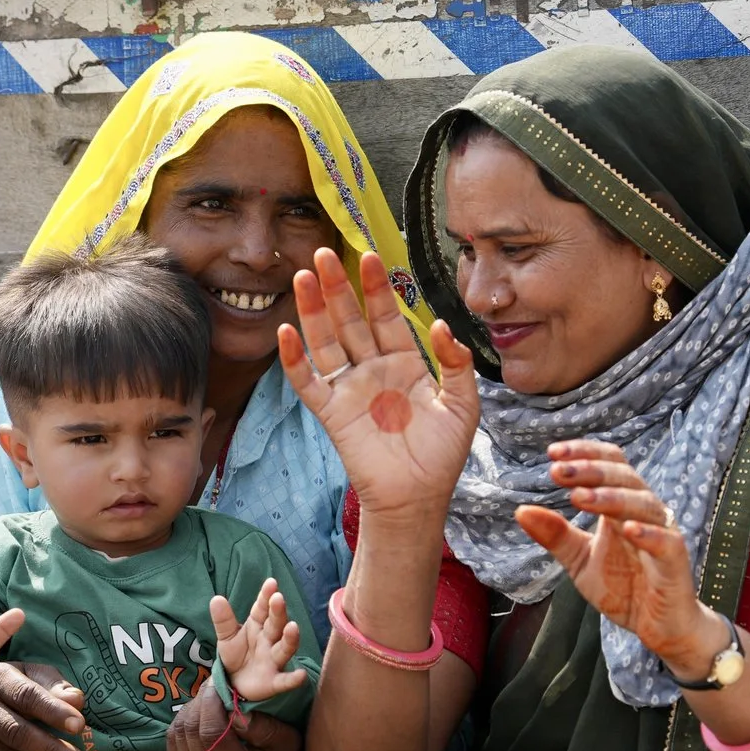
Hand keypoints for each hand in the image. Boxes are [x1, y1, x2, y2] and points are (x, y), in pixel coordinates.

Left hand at [165, 688, 309, 750]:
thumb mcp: (288, 743)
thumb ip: (264, 727)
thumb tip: (235, 710)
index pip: (210, 733)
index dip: (210, 703)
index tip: (219, 684)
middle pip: (191, 730)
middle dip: (200, 702)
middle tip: (215, 686)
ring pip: (179, 732)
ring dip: (191, 710)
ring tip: (210, 699)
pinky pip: (174, 740)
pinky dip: (184, 722)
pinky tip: (201, 715)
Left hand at [209, 578, 308, 701]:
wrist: (234, 683)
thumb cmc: (236, 655)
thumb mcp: (226, 637)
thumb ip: (223, 620)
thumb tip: (216, 598)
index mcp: (257, 626)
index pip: (262, 609)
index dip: (266, 597)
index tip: (271, 583)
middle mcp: (269, 640)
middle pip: (275, 625)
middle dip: (278, 612)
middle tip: (278, 599)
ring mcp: (274, 660)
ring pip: (284, 648)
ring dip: (290, 639)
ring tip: (292, 627)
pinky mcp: (274, 681)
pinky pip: (285, 680)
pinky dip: (293, 679)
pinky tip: (301, 676)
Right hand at [277, 249, 480, 521]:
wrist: (419, 497)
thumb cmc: (442, 454)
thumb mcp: (462, 404)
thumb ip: (456, 364)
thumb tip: (439, 325)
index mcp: (404, 363)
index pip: (386, 316)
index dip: (377, 288)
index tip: (370, 256)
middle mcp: (372, 370)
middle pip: (350, 320)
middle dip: (338, 287)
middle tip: (324, 253)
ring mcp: (349, 389)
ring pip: (326, 341)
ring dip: (313, 310)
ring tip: (303, 277)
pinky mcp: (332, 413)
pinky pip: (308, 382)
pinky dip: (295, 360)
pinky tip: (286, 333)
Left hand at [514, 441, 729, 677]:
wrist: (657, 626)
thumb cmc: (623, 587)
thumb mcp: (579, 561)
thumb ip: (555, 536)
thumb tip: (520, 510)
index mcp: (621, 507)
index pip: (610, 464)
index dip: (586, 454)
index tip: (553, 453)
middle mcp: (644, 513)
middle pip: (624, 477)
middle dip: (591, 471)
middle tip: (558, 471)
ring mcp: (663, 534)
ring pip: (643, 503)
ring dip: (611, 498)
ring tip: (578, 498)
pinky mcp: (676, 561)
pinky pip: (666, 541)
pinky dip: (648, 532)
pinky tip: (627, 528)